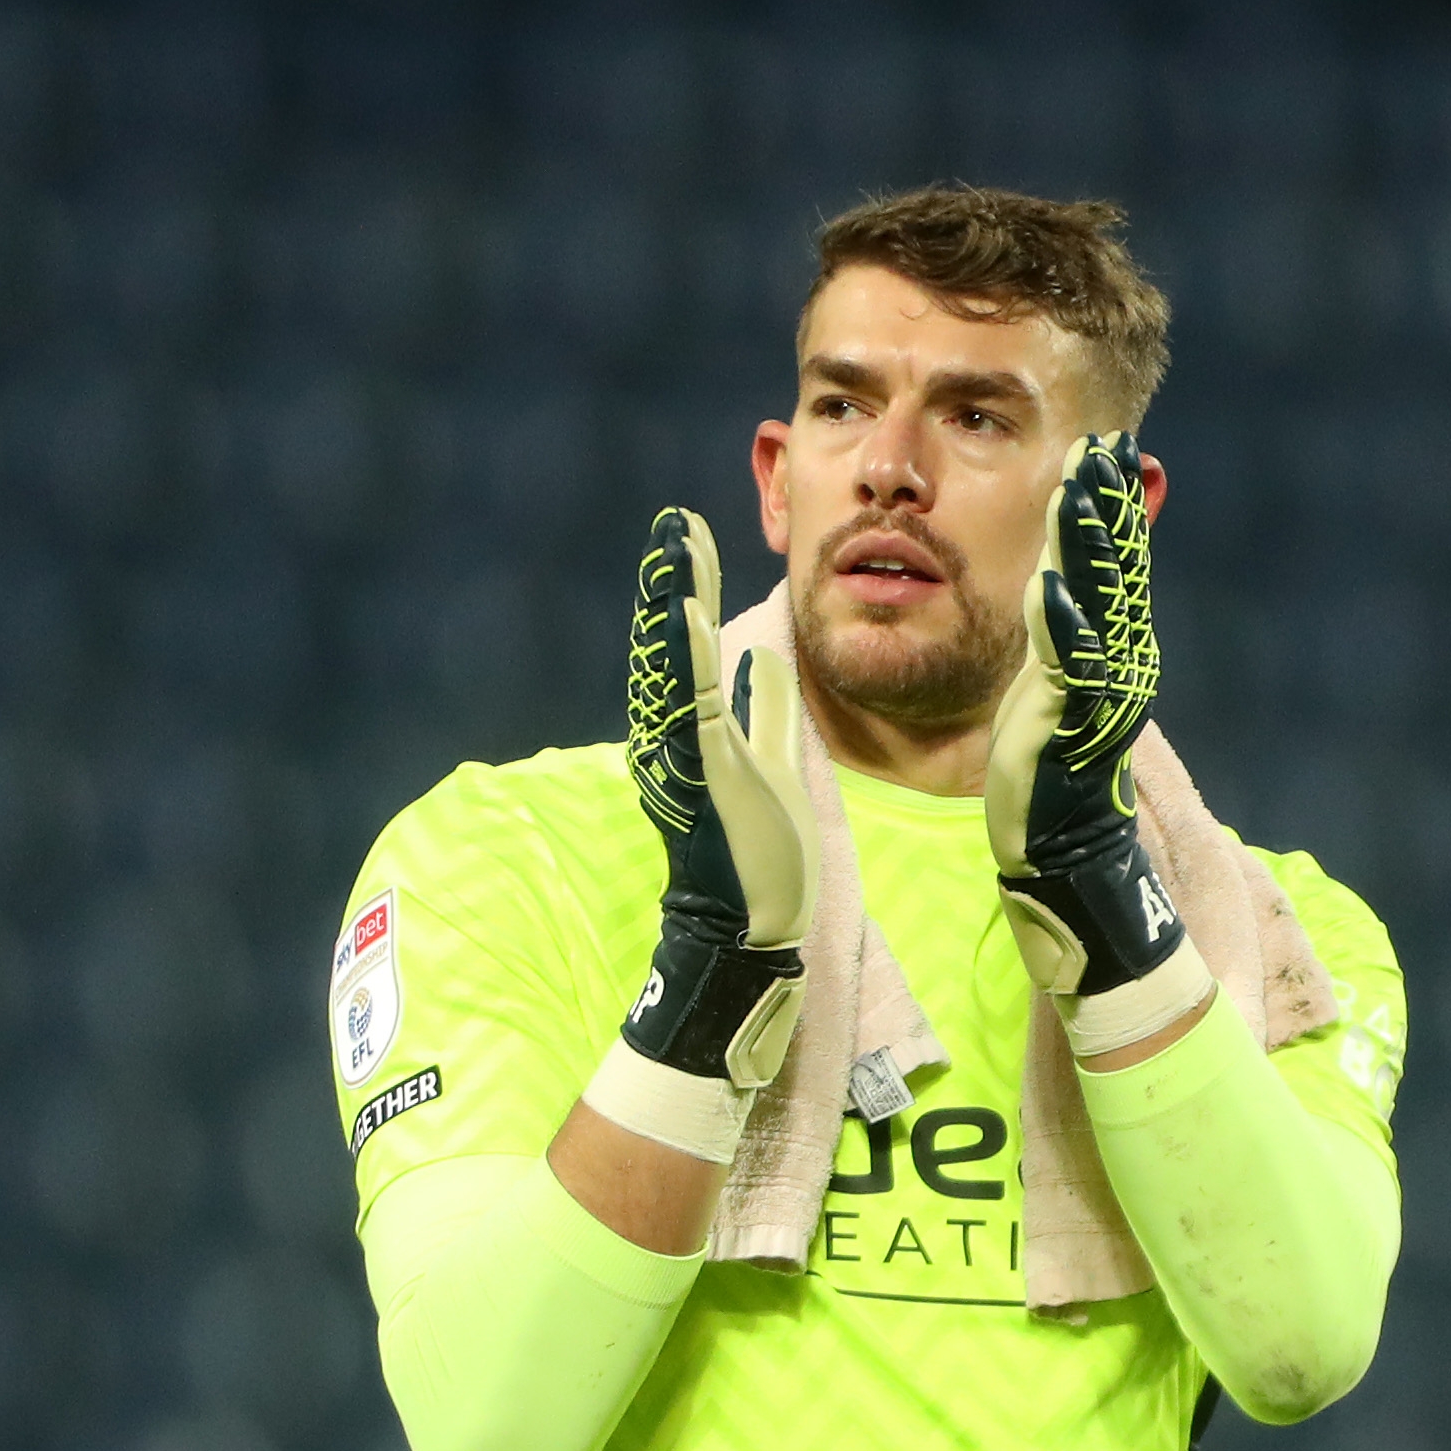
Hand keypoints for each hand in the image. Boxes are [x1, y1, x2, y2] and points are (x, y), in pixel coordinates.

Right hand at [616, 508, 821, 1093]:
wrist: (752, 928)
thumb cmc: (762, 855)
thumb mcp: (776, 759)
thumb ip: (769, 708)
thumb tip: (770, 655)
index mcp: (698, 728)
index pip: (693, 644)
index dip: (690, 588)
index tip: (691, 535)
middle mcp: (679, 736)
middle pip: (674, 644)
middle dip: (675, 581)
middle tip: (675, 522)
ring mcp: (688, 755)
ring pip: (676, 667)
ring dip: (674, 605)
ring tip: (674, 547)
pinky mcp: (706, 777)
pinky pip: (696, 710)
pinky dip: (689, 662)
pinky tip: (689, 617)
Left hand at [984, 435, 1187, 1004]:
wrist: (1062, 844)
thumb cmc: (1048, 761)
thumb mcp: (1053, 678)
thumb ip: (1062, 623)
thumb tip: (1061, 569)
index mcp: (1109, 645)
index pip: (1112, 561)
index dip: (1108, 504)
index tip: (1101, 445)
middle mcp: (1117, 659)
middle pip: (1114, 570)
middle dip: (1106, 506)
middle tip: (1099, 443)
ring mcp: (1098, 690)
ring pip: (1097, 606)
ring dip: (1087, 548)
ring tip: (1077, 491)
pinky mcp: (1070, 723)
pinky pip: (1066, 667)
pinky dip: (1060, 626)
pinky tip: (1048, 585)